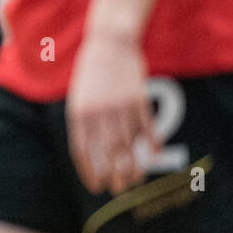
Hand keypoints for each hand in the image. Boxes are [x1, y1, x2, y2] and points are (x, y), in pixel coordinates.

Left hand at [67, 32, 156, 194]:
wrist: (110, 41)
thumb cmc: (92, 72)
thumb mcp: (79, 97)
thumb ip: (84, 123)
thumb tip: (92, 154)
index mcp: (78, 113)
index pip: (82, 151)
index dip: (90, 171)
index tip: (96, 186)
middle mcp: (98, 112)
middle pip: (107, 152)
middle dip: (113, 175)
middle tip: (118, 190)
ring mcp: (119, 105)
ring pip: (128, 144)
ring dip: (133, 165)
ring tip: (136, 180)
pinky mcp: (138, 98)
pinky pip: (146, 127)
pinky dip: (151, 144)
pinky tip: (154, 156)